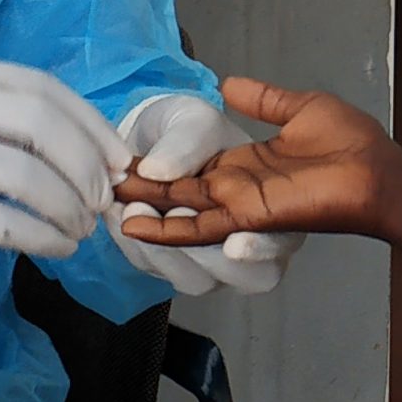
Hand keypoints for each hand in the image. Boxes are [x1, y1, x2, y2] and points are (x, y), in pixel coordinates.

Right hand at [0, 51, 128, 280]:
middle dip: (86, 167)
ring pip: (30, 178)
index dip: (90, 126)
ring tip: (78, 231)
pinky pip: (5, 223)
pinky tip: (54, 249)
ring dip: (69, 210)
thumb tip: (84, 148)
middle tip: (101, 201)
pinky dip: (43, 239)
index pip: (41, 87)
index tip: (118, 160)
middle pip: (43, 125)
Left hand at [109, 95, 302, 295]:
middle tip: (169, 210)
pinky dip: (135, 245)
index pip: (280, 239)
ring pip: (196, 281)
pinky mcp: (172, 264)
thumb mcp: (193, 121)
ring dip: (163, 251)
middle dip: (202, 252)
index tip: (234, 245)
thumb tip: (161, 170)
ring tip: (133, 205)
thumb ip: (186, 142)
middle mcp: (247, 240)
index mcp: (272, 205)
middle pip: (243, 276)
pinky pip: (157, 271)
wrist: (150, 142)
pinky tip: (121, 212)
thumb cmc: (186, 132)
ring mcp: (210, 259)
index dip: (262, 248)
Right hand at [117, 77, 396, 247]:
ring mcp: (240, 204)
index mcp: (247, 161)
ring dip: (145, 208)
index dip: (161, 164)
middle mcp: (237, 185)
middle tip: (100, 181)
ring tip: (106, 202)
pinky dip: (168, 229)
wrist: (376, 172)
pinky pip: (200, 225)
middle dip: (142, 188)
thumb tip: (227, 84)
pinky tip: (136, 227)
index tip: (126, 157)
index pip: (193, 166)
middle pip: (178, 190)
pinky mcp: (247, 217)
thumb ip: (262, 99)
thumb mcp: (298, 108)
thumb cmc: (349, 142)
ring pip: (180, 209)